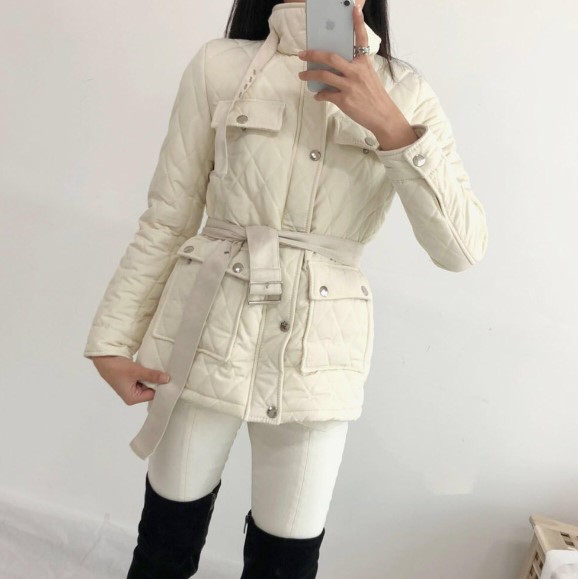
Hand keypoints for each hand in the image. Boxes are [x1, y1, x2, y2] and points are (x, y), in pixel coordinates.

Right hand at [91, 355, 170, 405]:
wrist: (105, 358)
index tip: (169, 379)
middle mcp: (133, 396)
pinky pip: (144, 379)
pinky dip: (148, 374)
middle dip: (157, 382)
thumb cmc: (117, 367)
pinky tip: (153, 369)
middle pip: (151, 390)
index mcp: (132, 398)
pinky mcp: (132, 381)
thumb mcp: (136, 371)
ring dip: (152, 377)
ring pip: (149, 384)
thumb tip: (167, 379)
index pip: (152, 395)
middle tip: (167, 373)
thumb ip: (152, 375)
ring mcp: (132, 389)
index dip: (160, 387)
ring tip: (161, 370)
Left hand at [297, 4, 416, 149]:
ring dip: (309, 74)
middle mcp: (356, 72)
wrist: (383, 115)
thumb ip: (354, 70)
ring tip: (302, 74)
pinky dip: (319, 94)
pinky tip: (317, 95)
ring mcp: (350, 86)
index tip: (354, 9)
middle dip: (313, 54)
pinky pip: (326, 94)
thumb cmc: (374, 96)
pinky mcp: (344, 100)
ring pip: (323, 75)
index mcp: (364, 63)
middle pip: (331, 57)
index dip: (358, 23)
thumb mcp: (368, 77)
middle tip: (302, 54)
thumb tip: (334, 69)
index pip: (361, 39)